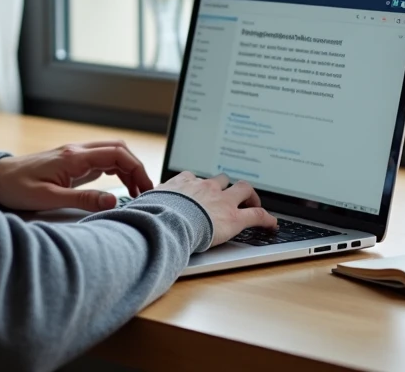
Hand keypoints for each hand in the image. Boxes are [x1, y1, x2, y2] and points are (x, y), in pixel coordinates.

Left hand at [0, 141, 154, 211]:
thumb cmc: (17, 188)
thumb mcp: (49, 199)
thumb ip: (82, 200)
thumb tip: (113, 201)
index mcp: (74, 157)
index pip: (117, 154)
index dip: (137, 169)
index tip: (146, 188)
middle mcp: (77, 151)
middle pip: (118, 149)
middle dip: (136, 167)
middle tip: (144, 191)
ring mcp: (74, 155)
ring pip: (111, 152)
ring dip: (127, 168)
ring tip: (135, 192)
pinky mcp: (71, 162)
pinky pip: (100, 160)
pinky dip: (115, 170)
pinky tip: (118, 187)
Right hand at [156, 172, 276, 246]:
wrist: (168, 222)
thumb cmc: (153, 215)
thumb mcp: (146, 203)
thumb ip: (147, 204)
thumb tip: (132, 210)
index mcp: (184, 183)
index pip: (194, 178)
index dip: (200, 185)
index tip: (200, 191)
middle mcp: (205, 187)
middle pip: (222, 179)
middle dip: (228, 185)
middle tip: (232, 195)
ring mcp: (222, 200)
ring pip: (243, 189)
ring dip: (249, 195)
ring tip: (253, 203)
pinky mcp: (235, 217)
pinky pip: (257, 214)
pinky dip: (267, 219)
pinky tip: (272, 224)